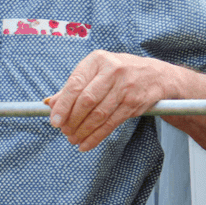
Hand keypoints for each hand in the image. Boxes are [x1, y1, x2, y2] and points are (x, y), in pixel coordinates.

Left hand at [45, 51, 171, 151]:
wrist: (154, 75)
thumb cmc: (117, 72)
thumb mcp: (95, 71)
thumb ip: (73, 87)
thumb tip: (50, 104)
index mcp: (97, 60)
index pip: (75, 85)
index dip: (63, 105)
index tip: (54, 121)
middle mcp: (112, 71)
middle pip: (87, 101)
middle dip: (72, 120)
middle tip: (64, 131)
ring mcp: (125, 87)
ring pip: (99, 115)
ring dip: (83, 131)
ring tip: (72, 139)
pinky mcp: (134, 103)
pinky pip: (112, 124)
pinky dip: (97, 136)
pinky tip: (86, 144)